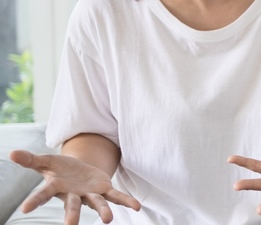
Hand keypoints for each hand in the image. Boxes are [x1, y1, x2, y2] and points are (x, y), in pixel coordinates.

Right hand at [8, 150, 140, 224]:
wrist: (78, 171)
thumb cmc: (60, 169)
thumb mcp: (46, 162)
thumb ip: (30, 160)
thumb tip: (11, 153)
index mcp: (56, 187)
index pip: (43, 194)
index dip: (34, 201)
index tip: (24, 209)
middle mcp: (73, 195)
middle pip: (71, 205)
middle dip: (71, 215)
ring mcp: (89, 194)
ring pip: (97, 203)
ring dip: (103, 211)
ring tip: (108, 220)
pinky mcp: (104, 189)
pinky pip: (117, 196)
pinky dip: (126, 201)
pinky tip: (137, 207)